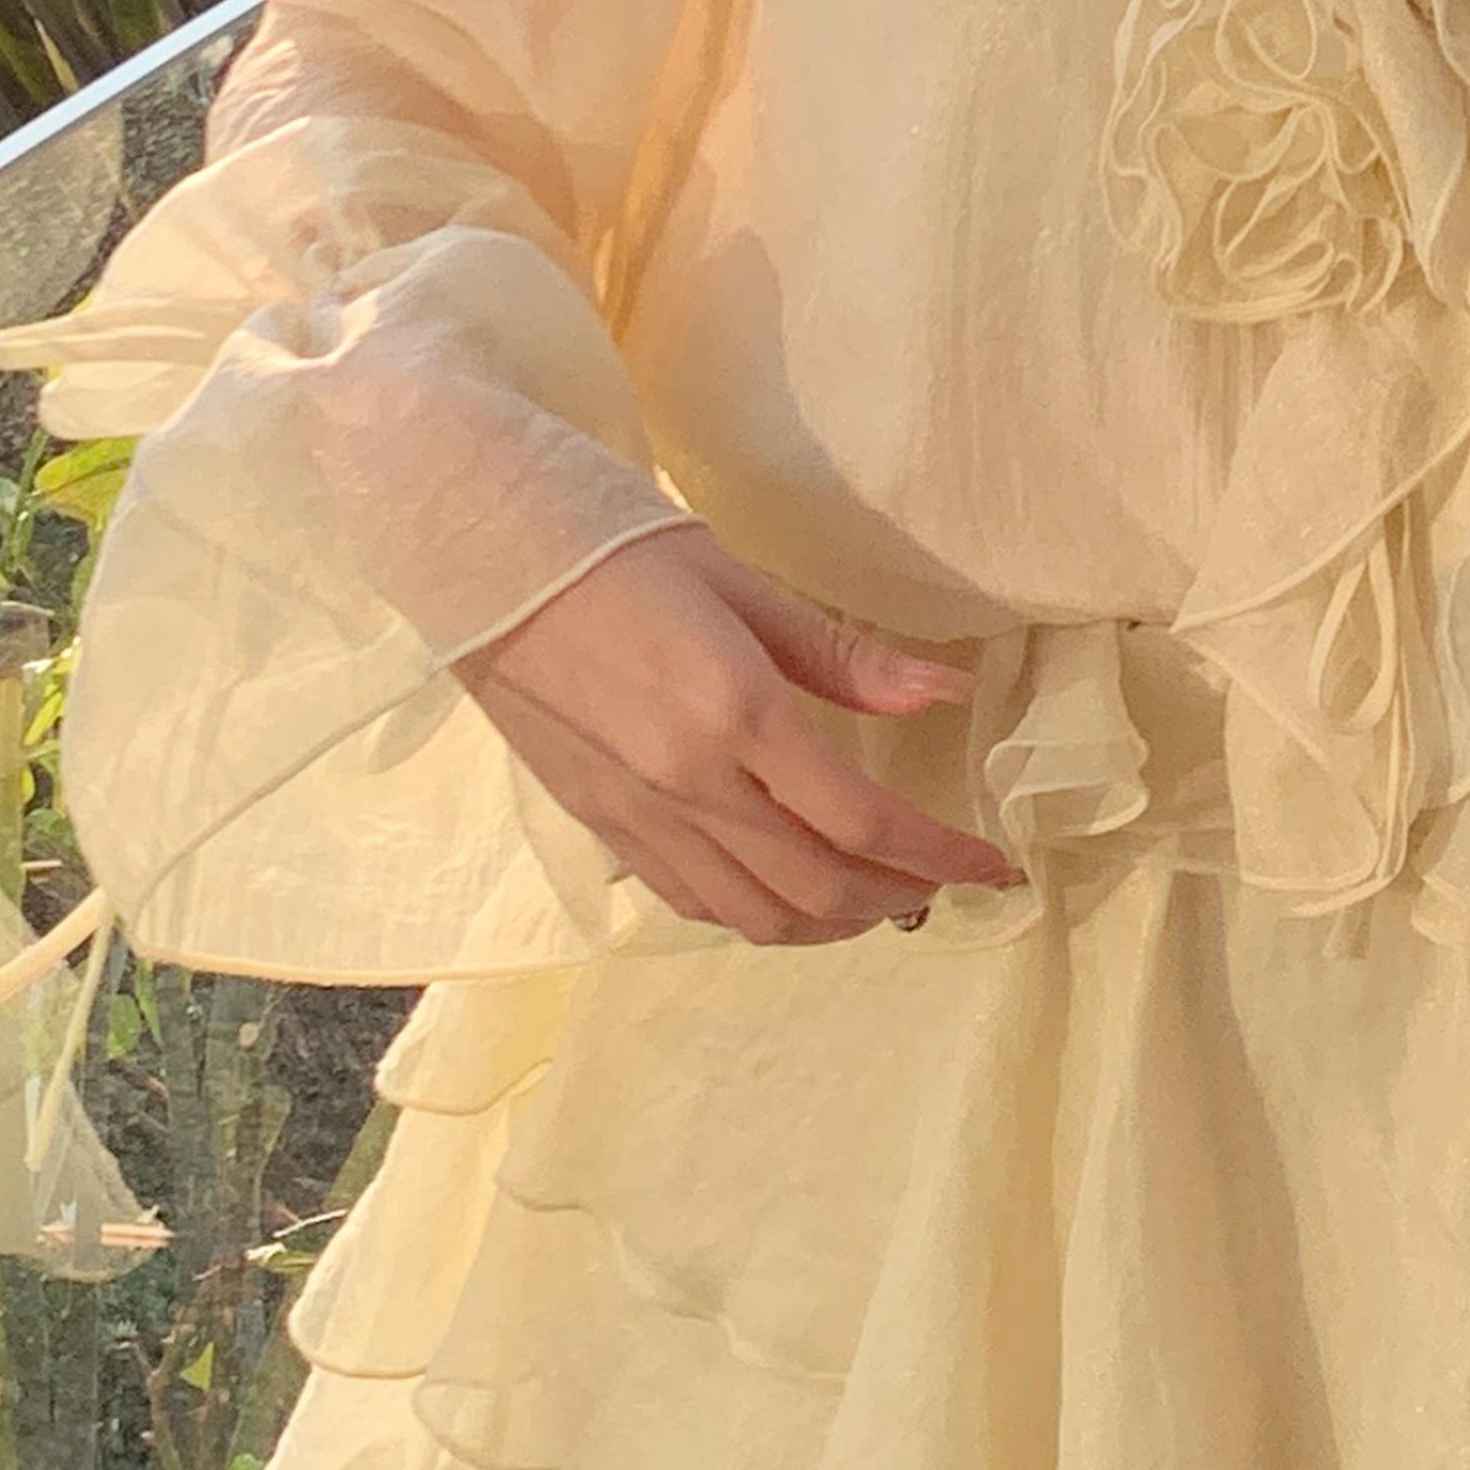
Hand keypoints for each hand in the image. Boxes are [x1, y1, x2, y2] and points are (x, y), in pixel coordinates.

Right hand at [456, 524, 1022, 944]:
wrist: (477, 553)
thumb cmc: (615, 545)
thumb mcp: (742, 582)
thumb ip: (844, 658)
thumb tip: (940, 694)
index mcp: (736, 712)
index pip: (862, 821)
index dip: (939, 855)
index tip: (992, 864)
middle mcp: (688, 782)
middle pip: (818, 886)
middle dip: (897, 898)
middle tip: (940, 883)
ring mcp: (637, 814)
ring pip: (756, 915)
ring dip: (832, 923)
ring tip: (876, 901)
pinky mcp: (599, 824)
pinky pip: (693, 901)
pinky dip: (757, 915)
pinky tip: (788, 893)